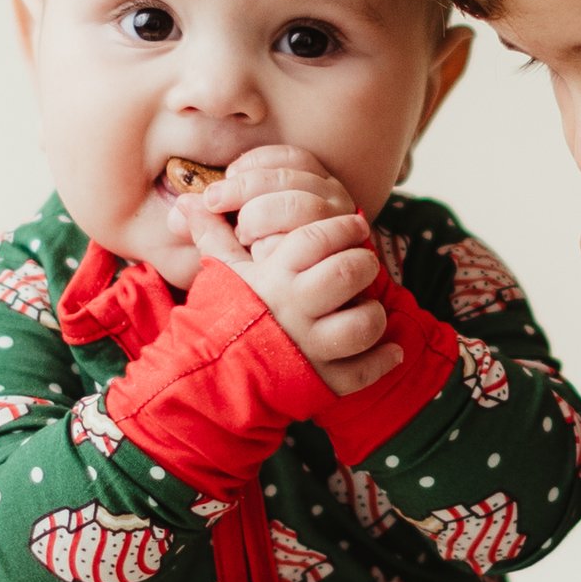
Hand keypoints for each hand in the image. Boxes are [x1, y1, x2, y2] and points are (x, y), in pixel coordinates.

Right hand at [177, 144, 401, 396]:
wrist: (207, 377)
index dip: (341, 227)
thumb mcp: (220, 273)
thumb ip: (213, 234)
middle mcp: (295, 310)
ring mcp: (310, 348)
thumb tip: (189, 200)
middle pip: (347, 273)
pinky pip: (364, 371)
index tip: (354, 225)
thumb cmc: (219, 316)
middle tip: (363, 262)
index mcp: (274, 277)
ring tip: (366, 305)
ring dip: (373, 312)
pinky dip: (383, 360)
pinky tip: (391, 350)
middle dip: (363, 262)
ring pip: (362, 323)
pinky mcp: (322, 381)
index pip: (317, 237)